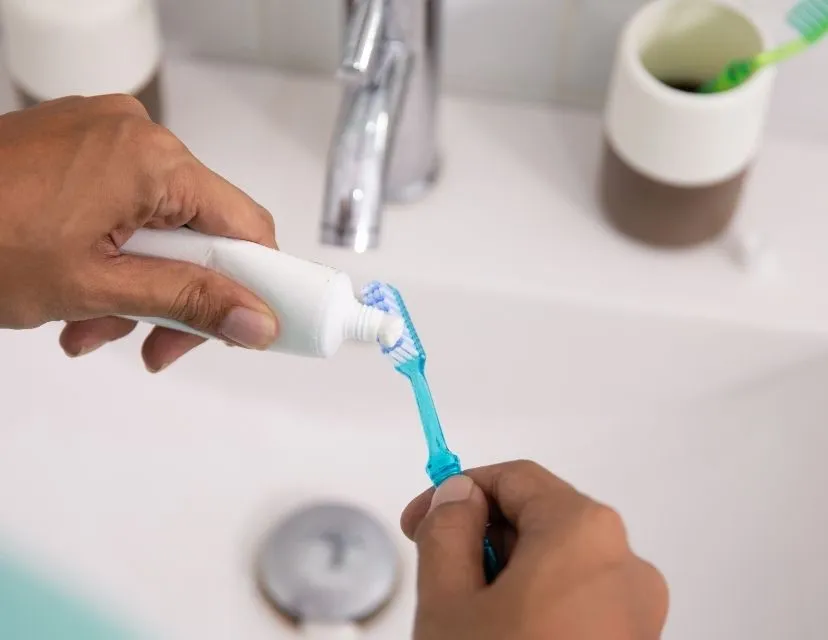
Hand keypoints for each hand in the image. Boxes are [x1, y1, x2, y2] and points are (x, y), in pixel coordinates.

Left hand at [0, 95, 278, 370]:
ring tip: (92, 329)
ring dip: (138, 286)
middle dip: (178, 297)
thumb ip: (187, 303)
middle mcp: (135, 134)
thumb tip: (255, 320)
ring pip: (158, 225)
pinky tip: (77, 296)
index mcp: (153, 159)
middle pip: (200, 230)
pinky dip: (112, 254)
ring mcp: (102, 135)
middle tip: (157, 346)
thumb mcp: (96, 289)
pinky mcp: (77, 145)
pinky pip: (123, 205)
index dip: (257, 282)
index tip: (250, 325)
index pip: (246, 225)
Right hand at [401, 461, 667, 638]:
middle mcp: (625, 564)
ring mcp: (638, 611)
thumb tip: (457, 497)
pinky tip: (504, 637)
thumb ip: (448, 529)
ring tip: (470, 618)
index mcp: (584, 532)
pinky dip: (539, 603)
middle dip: (483, 536)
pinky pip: (580, 599)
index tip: (424, 515)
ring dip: (508, 573)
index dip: (459, 489)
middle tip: (438, 567)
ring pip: (560, 562)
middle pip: (542, 517)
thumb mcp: (449, 601)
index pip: (515, 477)